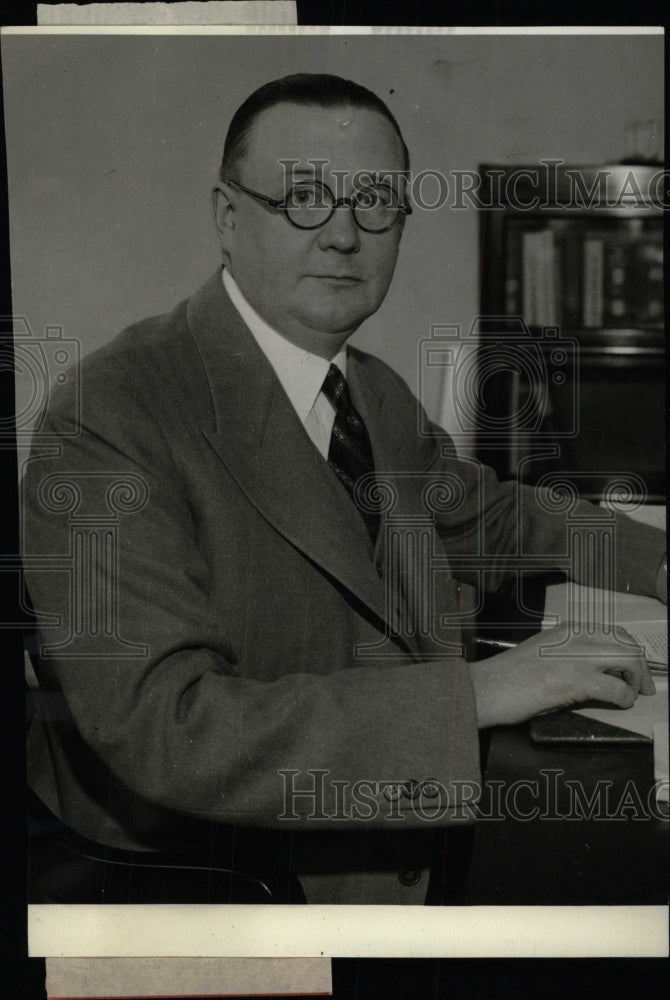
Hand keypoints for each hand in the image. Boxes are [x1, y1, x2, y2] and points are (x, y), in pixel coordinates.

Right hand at [469, 622, 654, 728]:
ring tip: (631, 694)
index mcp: (567, 631)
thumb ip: (567, 654)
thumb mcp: (542, 653)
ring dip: (636, 680)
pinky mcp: (574, 681)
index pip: (614, 633)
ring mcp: (576, 658)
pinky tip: (619, 704)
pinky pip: (617, 689)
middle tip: (642, 685)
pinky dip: (625, 698)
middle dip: (641, 666)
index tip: (632, 668)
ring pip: (629, 660)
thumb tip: (592, 670)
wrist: (487, 687)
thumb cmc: (508, 676)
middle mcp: (575, 638)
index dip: (629, 651)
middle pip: (627, 644)